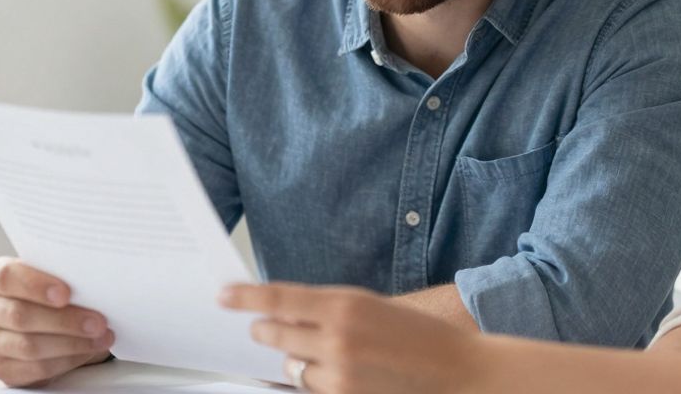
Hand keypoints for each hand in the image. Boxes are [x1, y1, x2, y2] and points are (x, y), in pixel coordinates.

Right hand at [0, 256, 114, 385]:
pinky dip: (67, 360)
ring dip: (71, 343)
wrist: (44, 319)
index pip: (6, 276)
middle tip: (97, 321)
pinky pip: (35, 369)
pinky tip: (87, 350)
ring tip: (100, 336)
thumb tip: (93, 281)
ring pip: (28, 346)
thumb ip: (62, 274)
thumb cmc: (48, 291)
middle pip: (19, 315)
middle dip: (64, 320)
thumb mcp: (51, 275)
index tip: (65, 293)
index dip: (36, 285)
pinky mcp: (1, 367)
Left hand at [220, 282, 487, 393]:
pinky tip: (345, 373)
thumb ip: (328, 309)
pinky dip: (319, 381)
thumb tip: (284, 312)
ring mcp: (338, 373)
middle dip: (266, 331)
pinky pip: (313, 388)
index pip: (279, 297)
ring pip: (293, 366)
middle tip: (261, 328)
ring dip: (299, 360)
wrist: (457, 372)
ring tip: (329, 354)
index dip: (245, 297)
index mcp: (345, 304)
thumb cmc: (417, 336)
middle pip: (276, 334)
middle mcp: (336, 338)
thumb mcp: (371, 307)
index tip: (223, 295)